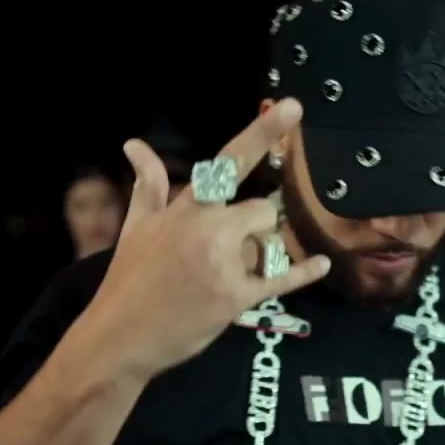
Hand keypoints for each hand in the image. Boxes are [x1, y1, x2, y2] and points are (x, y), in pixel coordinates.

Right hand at [85, 98, 330, 379]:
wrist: (122, 335)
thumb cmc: (130, 278)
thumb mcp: (137, 226)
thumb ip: (149, 184)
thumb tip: (133, 144)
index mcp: (187, 209)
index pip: (229, 162)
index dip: (263, 134)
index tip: (293, 109)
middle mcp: (209, 230)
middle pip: (262, 210)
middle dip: (254, 226)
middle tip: (229, 248)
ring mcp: (225, 264)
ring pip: (270, 244)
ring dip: (260, 255)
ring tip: (227, 273)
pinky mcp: (237, 298)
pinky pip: (282, 279)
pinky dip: (303, 272)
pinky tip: (321, 265)